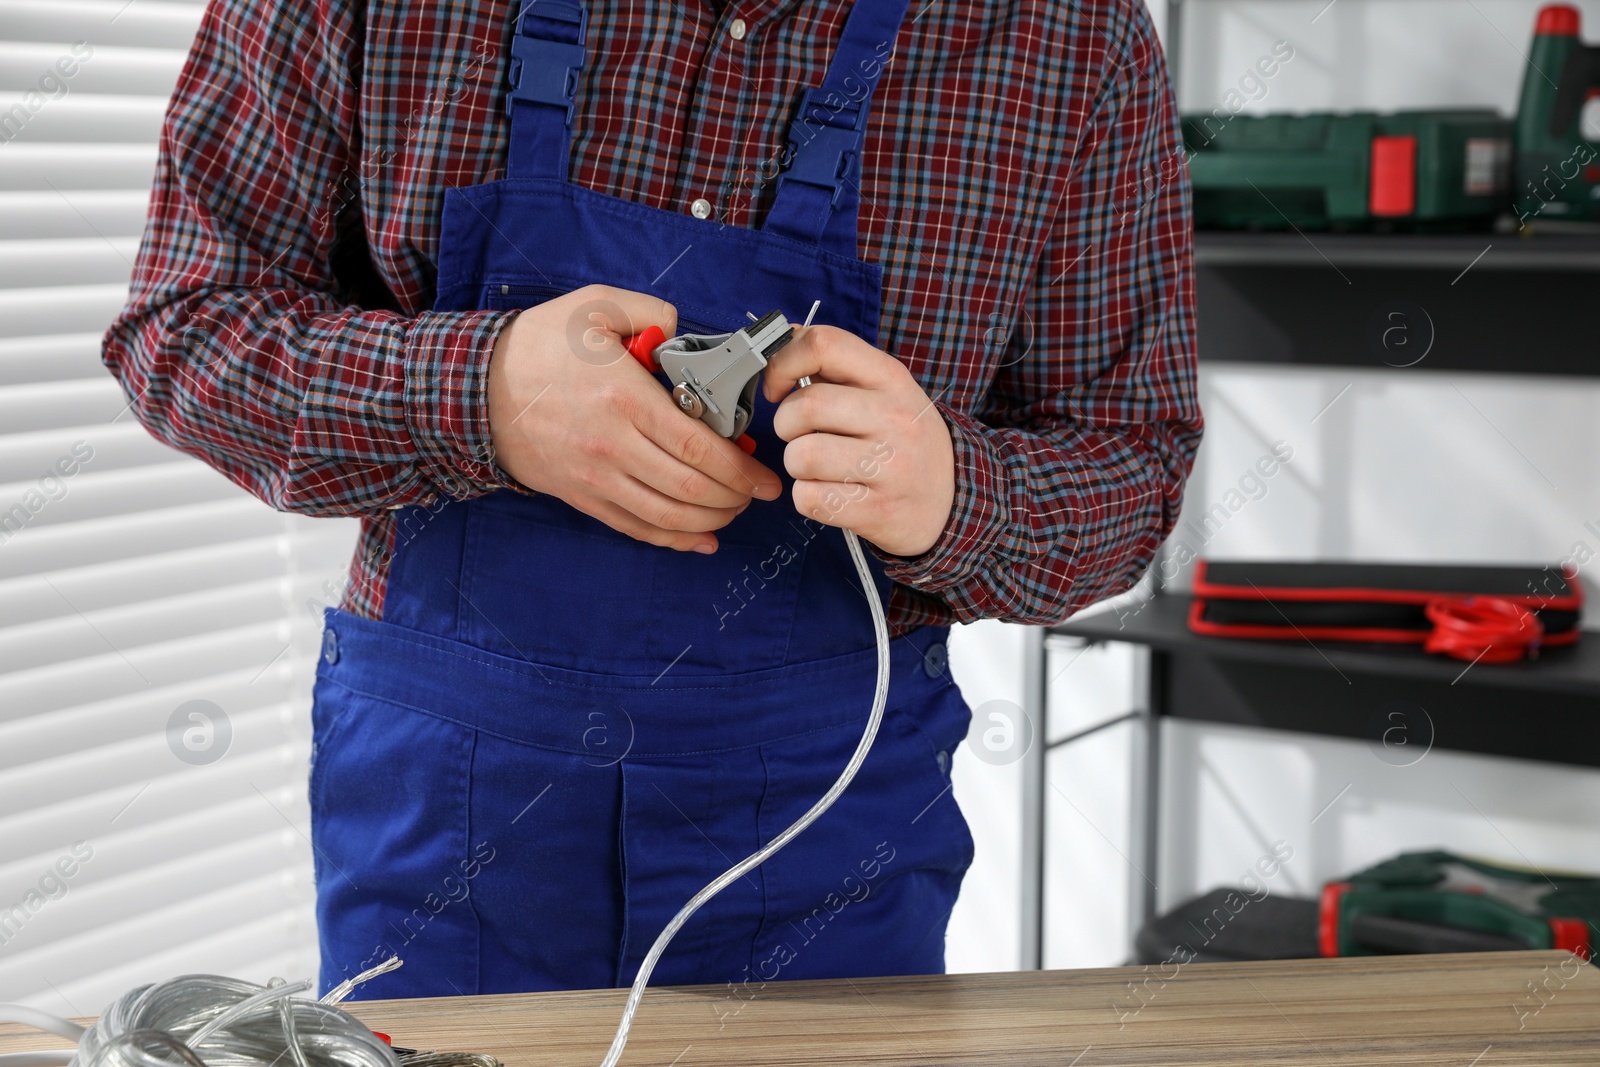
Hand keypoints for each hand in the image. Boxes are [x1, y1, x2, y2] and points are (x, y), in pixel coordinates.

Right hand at [487, 284, 781, 553]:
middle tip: (756, 493)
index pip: (696, 446)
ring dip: (709, 520)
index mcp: (623, 398)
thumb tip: (685, 332)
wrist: (474, 388)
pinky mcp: (582, 497)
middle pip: (688, 488)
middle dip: (733, 498)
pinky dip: (673, 539)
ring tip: (733, 509)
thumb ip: (651, 313)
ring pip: (666, 516)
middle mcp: (611, 445)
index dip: (739, 470)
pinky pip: (635, 528)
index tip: (764, 477)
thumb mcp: (595, 306)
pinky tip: (700, 538)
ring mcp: (595, 478)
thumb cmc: (538, 345)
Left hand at [763, 324, 955, 556]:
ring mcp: (890, 466)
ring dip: (796, 464)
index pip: (823, 344)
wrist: (953, 499)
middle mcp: (895, 417)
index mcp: (890, 378)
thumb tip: (782, 345)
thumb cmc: (903, 440)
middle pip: (805, 405)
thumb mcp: (885, 391)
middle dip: (785, 424)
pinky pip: (810, 498)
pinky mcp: (878, 510)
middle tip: (800, 435)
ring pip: (802, 456)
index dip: (783, 362)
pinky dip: (807, 498)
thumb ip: (836, 368)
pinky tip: (829, 493)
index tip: (778, 387)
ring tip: (818, 467)